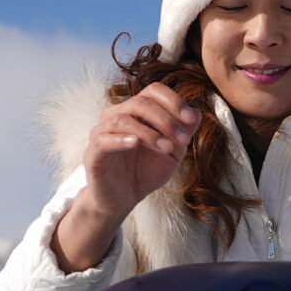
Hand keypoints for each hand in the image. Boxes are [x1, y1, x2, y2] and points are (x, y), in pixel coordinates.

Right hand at [84, 84, 201, 211]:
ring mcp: (102, 132)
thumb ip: (183, 132)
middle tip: (183, 139)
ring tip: (166, 148)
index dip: (174, 101)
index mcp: (136, 111)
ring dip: (149, 132)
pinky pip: (104, 139)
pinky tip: (136, 143)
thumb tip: (197, 112)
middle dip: (166, 119)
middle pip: (140, 102)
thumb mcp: (172, 153)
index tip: (190, 120)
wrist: (124, 199)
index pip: (153, 91)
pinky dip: (121, 139)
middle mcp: (117, 115)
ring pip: (123, 119)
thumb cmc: (146, 172)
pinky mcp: (93, 152)